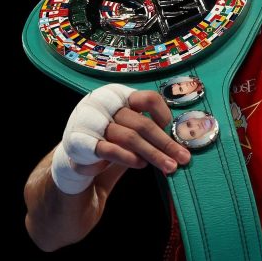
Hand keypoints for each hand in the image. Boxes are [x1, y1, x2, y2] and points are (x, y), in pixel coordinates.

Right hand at [51, 84, 190, 193]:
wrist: (77, 154)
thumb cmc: (112, 137)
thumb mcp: (130, 126)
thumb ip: (149, 126)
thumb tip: (181, 137)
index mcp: (119, 94)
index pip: (148, 98)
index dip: (164, 114)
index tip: (172, 130)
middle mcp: (105, 105)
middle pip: (143, 123)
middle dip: (166, 143)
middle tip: (183, 158)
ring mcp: (93, 123)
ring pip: (130, 138)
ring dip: (153, 154)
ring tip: (169, 166)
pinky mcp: (83, 143)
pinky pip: (111, 150)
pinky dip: (129, 158)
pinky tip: (142, 164)